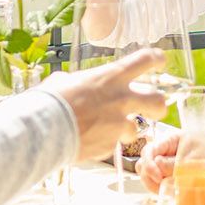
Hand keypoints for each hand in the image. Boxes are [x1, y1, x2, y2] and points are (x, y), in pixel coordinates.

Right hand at [48, 47, 167, 159]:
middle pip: (158, 101)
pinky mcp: (110, 145)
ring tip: (108, 129)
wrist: (45, 129)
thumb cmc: (51, 100)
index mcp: (111, 77)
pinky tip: (88, 140)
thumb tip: (70, 84)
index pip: (145, 60)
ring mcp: (118, 125)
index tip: (159, 60)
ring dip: (125, 129)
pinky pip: (113, 144)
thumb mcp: (63, 81)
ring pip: (137, 128)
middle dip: (159, 105)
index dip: (156, 59)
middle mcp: (121, 100)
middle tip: (152, 108)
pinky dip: (103, 142)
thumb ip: (77, 82)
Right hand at [138, 123, 184, 190]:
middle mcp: (162, 154)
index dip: (149, 165)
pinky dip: (160, 190)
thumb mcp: (193, 156)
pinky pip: (156, 185)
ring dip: (154, 185)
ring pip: (147, 177)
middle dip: (149, 177)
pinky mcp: (167, 178)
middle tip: (163, 185)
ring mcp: (163, 166)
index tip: (158, 177)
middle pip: (142, 165)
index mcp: (168, 141)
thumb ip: (174, 162)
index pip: (148, 151)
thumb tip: (157, 165)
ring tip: (169, 188)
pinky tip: (171, 191)